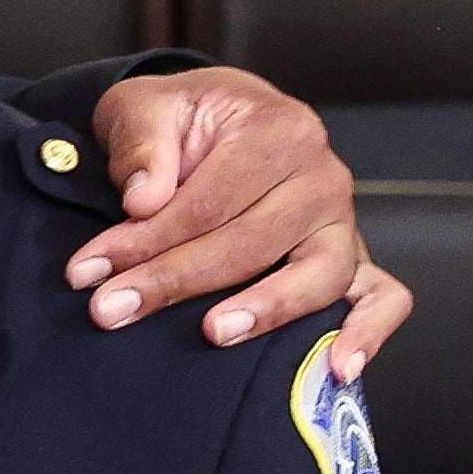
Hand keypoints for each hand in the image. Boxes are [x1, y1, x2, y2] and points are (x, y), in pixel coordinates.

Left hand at [73, 66, 408, 377]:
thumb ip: (142, 143)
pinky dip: (368, 331)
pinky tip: (336, 366)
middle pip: (252, 242)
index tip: (89, 269)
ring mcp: (342, 223)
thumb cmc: (182, 119)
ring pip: (317, 275)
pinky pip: (383, 297)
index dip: (146, 239)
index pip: (210, 200)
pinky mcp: (350, 258)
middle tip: (110, 309)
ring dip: (266, 310)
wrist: (217, 121)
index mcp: (280, 130)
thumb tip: (145, 198)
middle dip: (174, 281)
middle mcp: (322, 177)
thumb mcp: (144, 107)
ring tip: (214, 333)